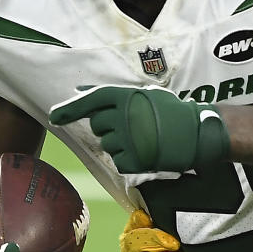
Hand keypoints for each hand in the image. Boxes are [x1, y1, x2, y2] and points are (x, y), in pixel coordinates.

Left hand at [49, 85, 229, 173]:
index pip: (92, 100)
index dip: (70, 108)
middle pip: (98, 125)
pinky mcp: (135, 160)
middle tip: (133, 125)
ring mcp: (130, 140)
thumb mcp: (143, 95)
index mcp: (127, 97)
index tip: (54, 116)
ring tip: (144, 138)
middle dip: (109, 126)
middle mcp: (125, 117)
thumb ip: (110, 94)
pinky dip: (128, 159)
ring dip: (120, 143)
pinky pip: (118, 161)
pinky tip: (146, 151)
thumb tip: (78, 90)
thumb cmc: (171, 112)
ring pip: (107, 144)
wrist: (198, 133)